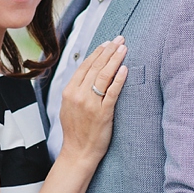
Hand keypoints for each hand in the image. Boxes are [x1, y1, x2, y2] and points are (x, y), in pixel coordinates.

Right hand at [59, 37, 127, 164]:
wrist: (78, 152)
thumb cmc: (76, 131)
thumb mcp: (68, 107)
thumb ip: (76, 90)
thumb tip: (87, 75)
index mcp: (69, 91)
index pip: (84, 66)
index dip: (97, 52)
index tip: (106, 43)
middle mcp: (78, 95)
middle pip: (95, 67)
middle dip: (108, 51)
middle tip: (119, 39)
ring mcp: (90, 104)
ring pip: (104, 76)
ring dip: (115, 60)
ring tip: (124, 48)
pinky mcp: (103, 113)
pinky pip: (112, 92)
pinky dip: (119, 79)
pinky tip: (125, 69)